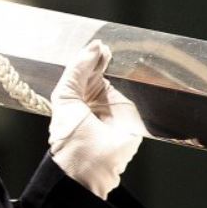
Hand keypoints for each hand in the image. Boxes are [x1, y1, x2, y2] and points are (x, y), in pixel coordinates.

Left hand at [49, 40, 144, 199]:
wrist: (89, 165)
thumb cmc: (70, 134)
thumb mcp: (65, 96)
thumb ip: (77, 70)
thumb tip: (94, 47)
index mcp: (79, 94)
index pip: (88, 68)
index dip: (93, 56)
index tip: (100, 42)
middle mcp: (99, 98)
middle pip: (107, 71)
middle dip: (108, 59)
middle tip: (112, 46)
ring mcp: (118, 105)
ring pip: (124, 79)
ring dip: (125, 68)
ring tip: (126, 54)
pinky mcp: (136, 114)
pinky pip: (140, 93)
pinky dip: (140, 82)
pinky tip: (141, 69)